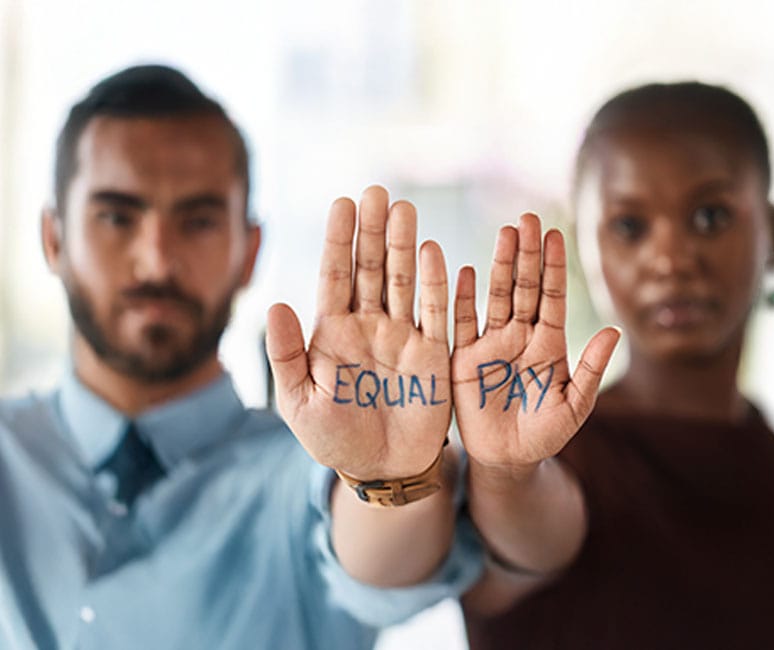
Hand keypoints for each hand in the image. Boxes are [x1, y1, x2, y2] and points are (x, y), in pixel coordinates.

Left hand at [265, 186, 450, 478]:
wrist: (381, 469)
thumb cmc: (334, 438)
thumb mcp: (299, 402)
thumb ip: (286, 355)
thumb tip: (275, 304)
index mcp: (332, 332)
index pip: (335, 276)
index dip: (338, 240)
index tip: (343, 203)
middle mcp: (367, 325)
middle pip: (370, 268)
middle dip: (372, 230)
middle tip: (376, 192)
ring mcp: (401, 335)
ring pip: (401, 281)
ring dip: (404, 246)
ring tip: (404, 208)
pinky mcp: (431, 353)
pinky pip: (434, 312)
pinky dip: (435, 284)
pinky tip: (433, 252)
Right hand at [452, 213, 618, 472]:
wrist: (508, 460)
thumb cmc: (545, 434)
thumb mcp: (574, 406)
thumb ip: (591, 370)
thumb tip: (614, 331)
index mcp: (548, 344)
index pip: (551, 297)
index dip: (553, 267)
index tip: (555, 235)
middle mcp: (520, 337)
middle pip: (524, 288)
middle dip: (527, 254)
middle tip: (529, 218)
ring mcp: (491, 345)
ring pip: (497, 297)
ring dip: (500, 266)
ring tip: (505, 234)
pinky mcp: (465, 359)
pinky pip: (462, 325)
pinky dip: (462, 300)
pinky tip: (465, 272)